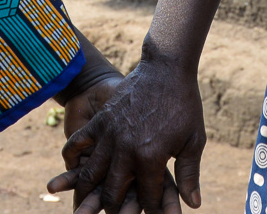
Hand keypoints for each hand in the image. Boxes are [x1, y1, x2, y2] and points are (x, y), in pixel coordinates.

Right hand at [48, 55, 205, 213]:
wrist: (166, 68)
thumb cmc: (184, 105)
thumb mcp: (194, 141)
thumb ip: (189, 175)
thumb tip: (193, 205)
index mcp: (151, 158)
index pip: (149, 199)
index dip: (154, 212)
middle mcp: (126, 150)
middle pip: (113, 193)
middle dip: (116, 211)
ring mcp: (109, 135)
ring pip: (91, 175)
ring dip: (89, 194)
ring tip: (88, 204)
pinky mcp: (100, 121)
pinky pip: (77, 144)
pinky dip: (72, 159)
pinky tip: (75, 170)